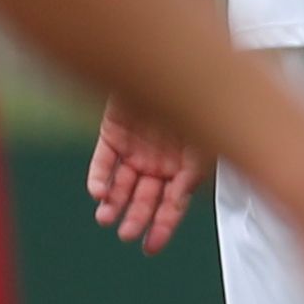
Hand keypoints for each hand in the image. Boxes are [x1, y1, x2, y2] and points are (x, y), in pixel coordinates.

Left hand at [84, 100, 209, 253]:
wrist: (168, 58)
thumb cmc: (198, 94)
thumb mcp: (205, 139)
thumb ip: (194, 170)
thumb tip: (183, 197)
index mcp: (187, 166)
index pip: (174, 204)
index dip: (163, 226)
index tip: (151, 246)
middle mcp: (161, 161)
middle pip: (146, 198)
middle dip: (137, 218)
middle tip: (127, 234)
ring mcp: (137, 148)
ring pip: (122, 185)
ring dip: (115, 204)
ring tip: (106, 218)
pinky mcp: (114, 133)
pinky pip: (103, 162)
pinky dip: (99, 179)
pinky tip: (98, 192)